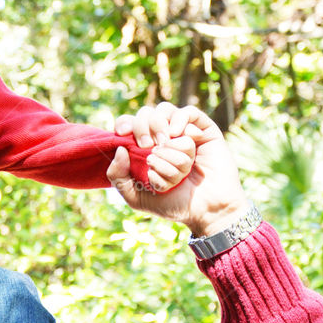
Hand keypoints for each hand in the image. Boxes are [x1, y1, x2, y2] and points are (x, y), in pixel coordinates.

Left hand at [109, 103, 249, 235]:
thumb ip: (118, 176)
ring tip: (166, 149)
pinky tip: (179, 135)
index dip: (124, 123)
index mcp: (144, 149)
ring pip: (166, 113)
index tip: (123, 134)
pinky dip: (180, 121)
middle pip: (146, 113)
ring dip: (164, 135)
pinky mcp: (203, 130)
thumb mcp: (135, 197)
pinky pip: (188, 112)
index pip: (128, 123)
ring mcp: (182, 132)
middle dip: (142, 128)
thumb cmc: (171, 204)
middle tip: (149, 148)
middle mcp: (162, 137)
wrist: (205, 210)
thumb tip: (120, 149)